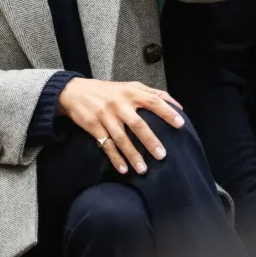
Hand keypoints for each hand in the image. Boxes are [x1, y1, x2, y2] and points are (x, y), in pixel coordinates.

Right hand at [58, 79, 183, 175]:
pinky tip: (124, 169)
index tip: (180, 124)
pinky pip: (106, 145)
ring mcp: (106, 116)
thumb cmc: (110, 91)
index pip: (153, 101)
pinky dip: (115, 158)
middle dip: (150, 140)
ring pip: (121, 138)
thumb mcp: (130, 86)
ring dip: (132, 155)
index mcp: (131, 92)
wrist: (75, 91)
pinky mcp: (93, 126)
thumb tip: (177, 106)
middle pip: (137, 124)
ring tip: (143, 170)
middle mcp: (119, 104)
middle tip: (162, 155)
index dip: (167, 112)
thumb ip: (153, 94)